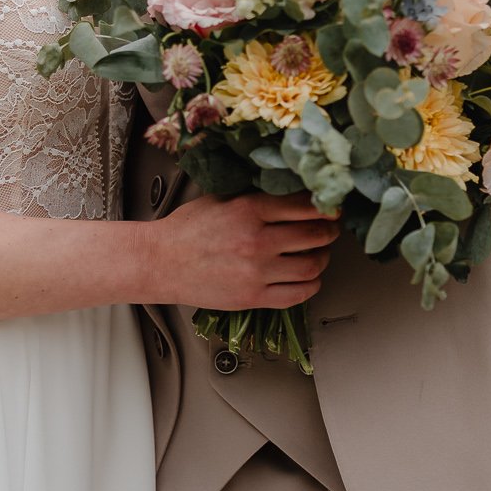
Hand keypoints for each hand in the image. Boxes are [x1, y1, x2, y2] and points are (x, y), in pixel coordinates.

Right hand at [147, 189, 337, 312]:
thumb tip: (290, 193)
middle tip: (330, 229)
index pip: (305, 205)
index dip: (325, 206)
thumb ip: (254, 197)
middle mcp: (257, 240)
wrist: (160, 262)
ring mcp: (256, 272)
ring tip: (320, 253)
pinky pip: (297, 294)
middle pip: (315, 235)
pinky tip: (309, 278)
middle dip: (330, 231)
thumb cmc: (186, 230)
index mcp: (249, 209)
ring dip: (323, 258)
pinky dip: (311, 285)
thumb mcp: (220, 199)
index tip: (330, 208)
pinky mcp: (253, 297)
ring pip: (312, 266)